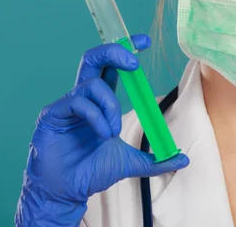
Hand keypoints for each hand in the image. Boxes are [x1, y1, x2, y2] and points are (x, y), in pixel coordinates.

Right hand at [15, 34, 188, 226]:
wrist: (68, 193)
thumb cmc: (91, 172)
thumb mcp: (131, 163)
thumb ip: (156, 159)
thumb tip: (184, 158)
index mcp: (99, 102)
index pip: (112, 67)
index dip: (126, 49)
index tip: (144, 42)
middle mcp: (82, 97)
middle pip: (94, 59)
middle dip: (115, 52)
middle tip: (134, 62)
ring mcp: (65, 105)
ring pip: (91, 85)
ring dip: (110, 106)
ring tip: (112, 131)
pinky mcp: (51, 115)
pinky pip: (77, 102)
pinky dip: (96, 116)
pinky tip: (102, 134)